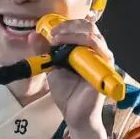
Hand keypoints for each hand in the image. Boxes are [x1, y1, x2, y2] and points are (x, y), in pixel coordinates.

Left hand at [44, 17, 113, 132]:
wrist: (74, 114)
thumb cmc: (67, 92)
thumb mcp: (52, 67)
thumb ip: (45, 51)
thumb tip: (33, 34)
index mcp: (86, 49)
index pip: (82, 27)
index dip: (67, 24)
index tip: (50, 31)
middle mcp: (97, 52)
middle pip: (89, 27)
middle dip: (69, 26)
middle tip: (53, 33)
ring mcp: (103, 59)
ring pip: (93, 35)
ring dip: (72, 33)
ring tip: (55, 40)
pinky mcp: (105, 68)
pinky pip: (97, 49)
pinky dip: (80, 44)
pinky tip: (65, 50)